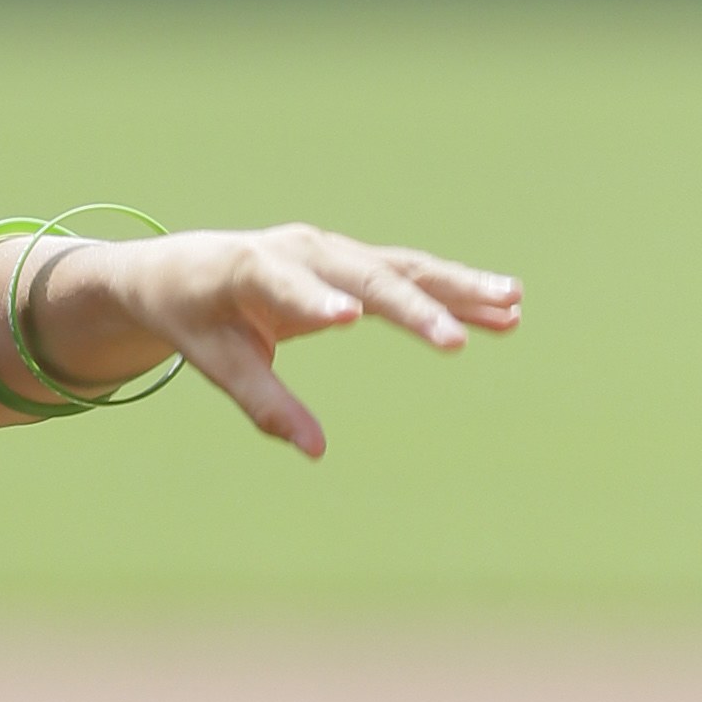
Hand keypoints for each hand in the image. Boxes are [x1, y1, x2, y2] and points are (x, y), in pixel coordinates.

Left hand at [23, 227, 519, 461]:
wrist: (189, 266)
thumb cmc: (198, 318)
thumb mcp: (218, 363)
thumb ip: (264, 404)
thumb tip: (315, 451)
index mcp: (254, 270)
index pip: (291, 288)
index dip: (317, 303)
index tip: (349, 319)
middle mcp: (304, 250)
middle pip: (368, 277)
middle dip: (416, 307)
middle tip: (458, 339)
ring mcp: (336, 251)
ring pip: (405, 268)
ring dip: (458, 287)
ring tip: (512, 305)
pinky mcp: (356, 262)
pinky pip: (410, 274)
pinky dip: (453, 289)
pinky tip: (504, 307)